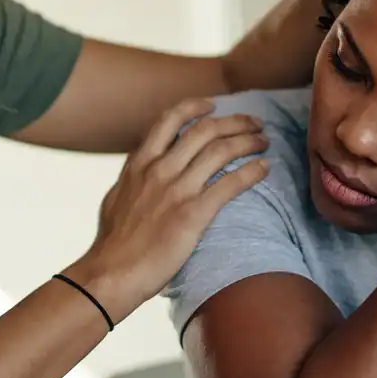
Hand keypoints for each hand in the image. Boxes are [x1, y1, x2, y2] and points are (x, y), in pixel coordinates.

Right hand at [67, 99, 268, 316]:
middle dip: (234, 121)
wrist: (112, 272)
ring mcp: (177, 190)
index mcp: (140, 162)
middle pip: (204, 129)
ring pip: (220, 150)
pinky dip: (251, 172)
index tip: (213, 105)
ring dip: (247, 141)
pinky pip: (230, 184)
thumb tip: (143, 168)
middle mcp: (160, 169)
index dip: (195, 107)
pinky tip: (264, 168)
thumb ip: (135, 177)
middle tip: (254, 123)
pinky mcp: (193, 214)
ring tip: (263, 141)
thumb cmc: (113, 242)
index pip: (170, 119)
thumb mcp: (117, 196)